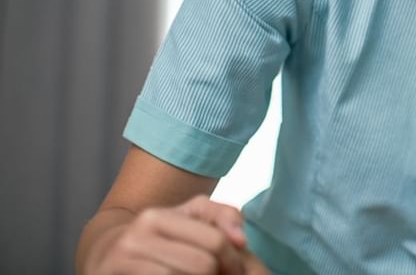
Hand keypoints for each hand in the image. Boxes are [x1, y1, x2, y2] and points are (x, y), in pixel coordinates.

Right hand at [89, 195, 254, 274]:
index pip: (215, 241)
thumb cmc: (157, 237)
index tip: (238, 271)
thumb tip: (240, 239)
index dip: (234, 261)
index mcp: (157, 217)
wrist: (103, 255)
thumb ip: (221, 217)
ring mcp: (123, 259)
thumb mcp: (187, 217)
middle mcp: (136, 236)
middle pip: (201, 265)